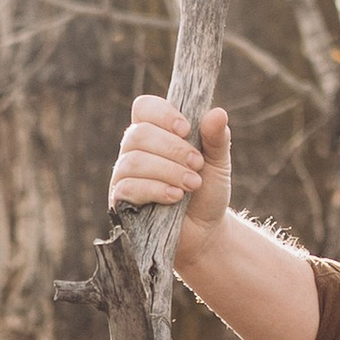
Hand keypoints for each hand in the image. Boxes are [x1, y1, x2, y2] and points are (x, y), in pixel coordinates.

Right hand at [110, 95, 229, 233]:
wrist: (205, 232)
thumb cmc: (207, 192)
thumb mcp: (217, 163)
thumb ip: (216, 138)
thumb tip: (218, 113)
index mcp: (155, 132)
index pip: (144, 107)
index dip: (162, 114)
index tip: (186, 129)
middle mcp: (135, 150)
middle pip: (139, 134)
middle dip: (172, 148)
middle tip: (197, 164)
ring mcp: (125, 175)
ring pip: (134, 161)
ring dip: (167, 170)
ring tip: (192, 184)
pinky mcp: (121, 201)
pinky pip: (128, 187)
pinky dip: (155, 189)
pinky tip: (175, 197)